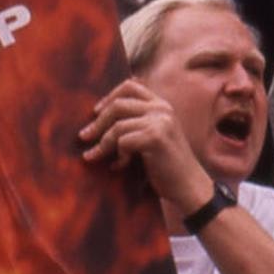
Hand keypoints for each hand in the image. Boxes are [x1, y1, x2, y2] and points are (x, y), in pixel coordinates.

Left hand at [77, 78, 214, 211]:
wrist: (189, 186)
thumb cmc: (168, 165)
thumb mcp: (154, 136)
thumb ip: (137, 122)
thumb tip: (100, 114)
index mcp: (162, 105)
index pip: (130, 86)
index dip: (109, 97)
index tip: (95, 112)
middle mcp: (162, 109)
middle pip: (118, 105)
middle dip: (97, 122)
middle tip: (84, 137)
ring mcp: (161, 122)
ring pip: (117, 125)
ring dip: (103, 144)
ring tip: (95, 156)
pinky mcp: (156, 138)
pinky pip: (123, 141)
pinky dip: (117, 156)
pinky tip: (120, 166)